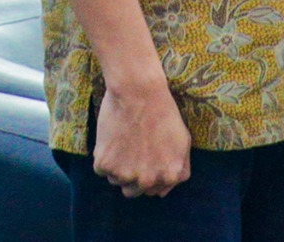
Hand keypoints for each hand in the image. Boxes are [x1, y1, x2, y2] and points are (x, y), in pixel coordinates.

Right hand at [94, 74, 193, 198]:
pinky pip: (100, 169)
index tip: (142, 156)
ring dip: (116, 165)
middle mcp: (147, 181)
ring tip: (122, 141)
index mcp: (168, 177)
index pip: (153, 191)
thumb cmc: (162, 112)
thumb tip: (164, 191)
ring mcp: (125, 174)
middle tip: (130, 150)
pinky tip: (111, 137)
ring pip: (115, 180)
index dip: (146, 172)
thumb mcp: (183, 143)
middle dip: (131, 173)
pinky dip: (103, 156)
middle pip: (132, 190)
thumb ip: (179, 170)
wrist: (138, 92)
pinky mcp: (105, 164)